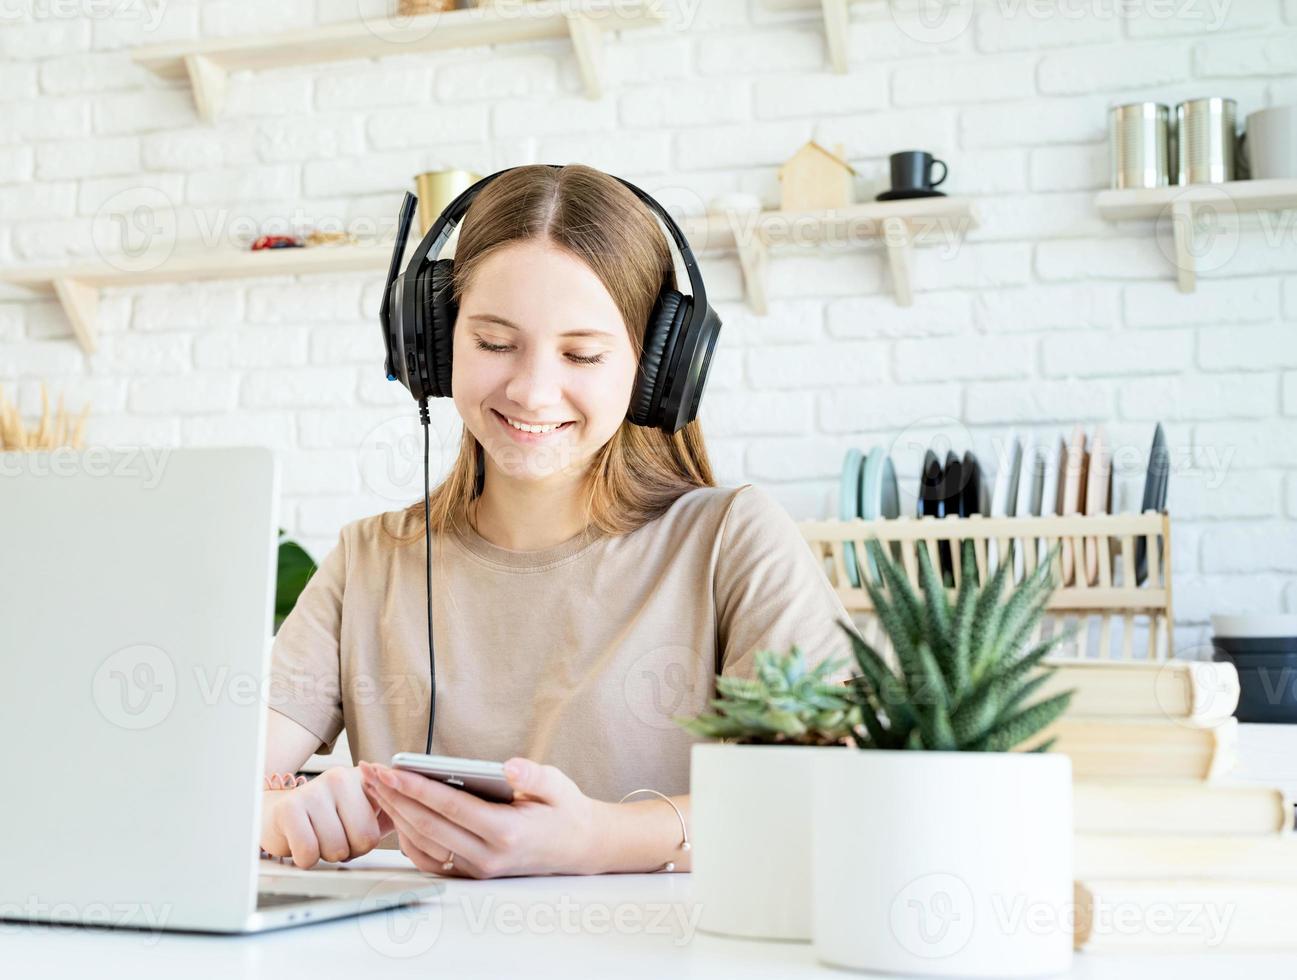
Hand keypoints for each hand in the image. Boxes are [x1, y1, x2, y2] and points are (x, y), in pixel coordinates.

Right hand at [260, 766, 394, 868]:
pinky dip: (306, 859)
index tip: (358, 832)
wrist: (280, 815)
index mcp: (365, 778)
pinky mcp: (289, 808)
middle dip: (349, 849)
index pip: (385, 822)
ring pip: (336, 849)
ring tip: (319, 837)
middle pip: (364, 840)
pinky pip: (309, 852)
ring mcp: (315, 790)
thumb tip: (425, 822)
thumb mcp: (364, 809)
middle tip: (336, 837)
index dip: (369, 840)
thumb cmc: (328, 817)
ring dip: (326, 854)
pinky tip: (303, 843)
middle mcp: (341, 777)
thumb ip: (394, 811)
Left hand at [359, 758, 605, 878]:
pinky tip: (396, 812)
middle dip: (393, 796)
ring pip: (422, 844)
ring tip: (375, 786)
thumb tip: (509, 766)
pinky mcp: (470, 873)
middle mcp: (488, 856)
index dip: (415, 788)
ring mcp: (477, 869)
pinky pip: (429, 858)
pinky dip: (406, 836)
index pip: (450, 808)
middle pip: (427, 826)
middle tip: (369, 771)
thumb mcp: (558, 786)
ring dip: (394, 815)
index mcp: (507, 833)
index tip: (389, 769)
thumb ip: (533, 776)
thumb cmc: (564, 811)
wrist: (578, 847)